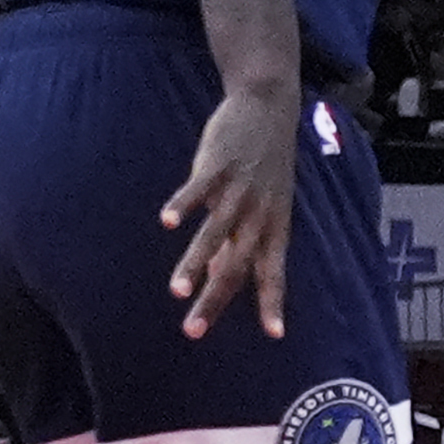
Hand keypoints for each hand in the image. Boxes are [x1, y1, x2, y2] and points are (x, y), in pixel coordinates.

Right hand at [162, 79, 300, 340]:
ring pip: (217, 233)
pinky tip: (168, 223)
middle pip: (237, 264)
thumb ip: (239, 242)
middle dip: (215, 300)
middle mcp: (259, 214)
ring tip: (177, 291)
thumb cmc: (264, 166)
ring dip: (195, 264)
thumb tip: (217, 275)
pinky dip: (184, 205)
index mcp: (273, 227)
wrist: (269, 109)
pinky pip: (200, 189)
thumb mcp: (263, 206)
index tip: (275, 334)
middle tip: (193, 330)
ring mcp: (240, 189)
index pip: (274, 272)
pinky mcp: (220, 165)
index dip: (274, 302)